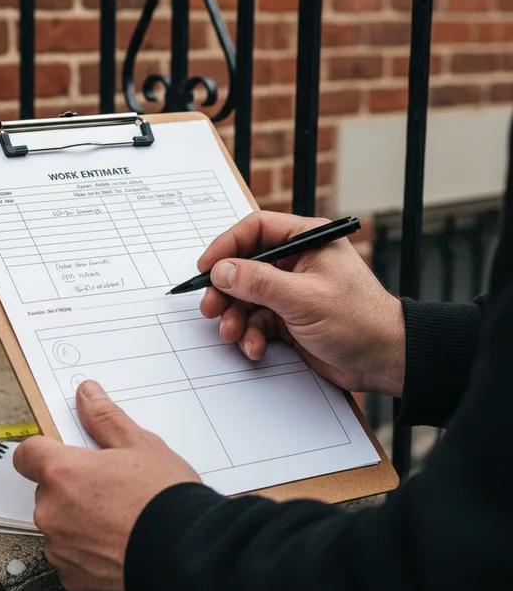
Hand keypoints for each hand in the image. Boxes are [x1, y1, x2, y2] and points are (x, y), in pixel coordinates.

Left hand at [13, 380, 199, 590]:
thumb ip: (105, 418)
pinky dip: (90, 552)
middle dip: (72, 487)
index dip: (45, 450)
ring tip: (121, 519)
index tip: (63, 452)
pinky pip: (72, 558)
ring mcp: (60, 550)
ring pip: (60, 525)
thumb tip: (87, 395)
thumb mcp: (141, 445)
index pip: (27, 453)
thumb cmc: (165, 501)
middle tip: (111, 487)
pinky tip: (121, 546)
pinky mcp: (73, 581)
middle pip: (48, 490)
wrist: (189, 560)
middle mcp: (52, 512)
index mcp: (63, 474)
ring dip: (80, 520)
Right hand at [198, 210, 404, 395]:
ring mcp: (291, 291)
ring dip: (235, 317)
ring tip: (232, 334)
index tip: (206, 267)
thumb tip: (222, 270)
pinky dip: (250, 335)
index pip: (256, 229)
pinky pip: (256, 321)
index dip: (226, 246)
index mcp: (307, 241)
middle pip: (245, 266)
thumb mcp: (304, 297)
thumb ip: (259, 282)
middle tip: (211, 307)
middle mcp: (297, 262)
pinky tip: (254, 347)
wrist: (384, 361)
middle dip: (226, 290)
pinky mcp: (288, 318)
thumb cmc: (360, 320)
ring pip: (247, 297)